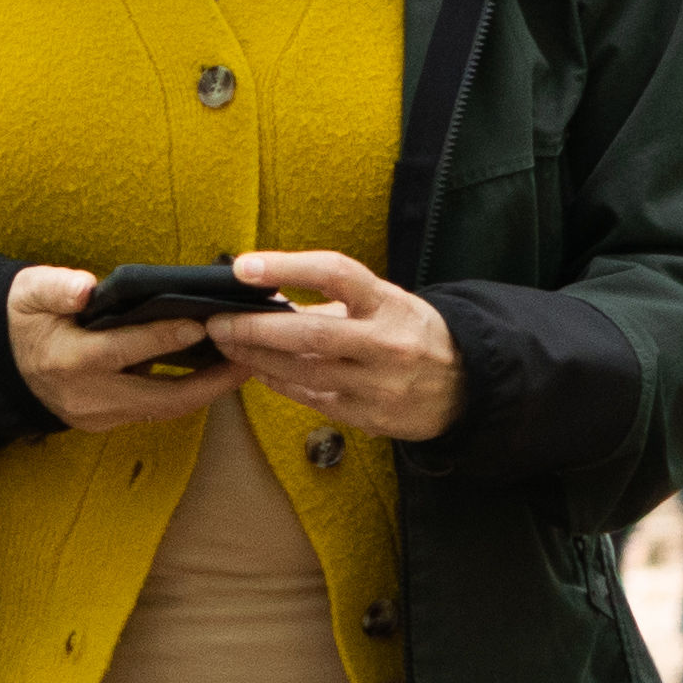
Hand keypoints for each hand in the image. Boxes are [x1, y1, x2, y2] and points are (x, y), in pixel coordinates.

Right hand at [3, 263, 237, 429]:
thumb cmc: (22, 317)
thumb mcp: (27, 291)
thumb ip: (55, 286)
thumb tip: (86, 288)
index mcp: (68, 358)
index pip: (123, 350)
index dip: (164, 338)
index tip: (201, 324)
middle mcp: (87, 395)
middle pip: (159, 397)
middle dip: (209, 383)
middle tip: (247, 357)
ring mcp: (96, 415)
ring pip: (161, 410)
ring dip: (204, 392)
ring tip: (241, 366)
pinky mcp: (104, 422)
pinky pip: (151, 411)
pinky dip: (184, 395)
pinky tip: (209, 374)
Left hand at [201, 249, 466, 446]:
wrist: (465, 386)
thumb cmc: (412, 333)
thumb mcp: (386, 302)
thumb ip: (333, 300)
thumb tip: (270, 295)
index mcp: (388, 304)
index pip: (334, 274)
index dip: (287, 266)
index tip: (244, 266)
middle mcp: (384, 344)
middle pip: (308, 333)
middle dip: (254, 328)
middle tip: (218, 322)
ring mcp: (376, 384)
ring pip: (302, 372)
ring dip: (257, 357)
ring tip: (228, 344)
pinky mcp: (367, 416)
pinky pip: (310, 398)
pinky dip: (278, 382)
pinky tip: (257, 370)